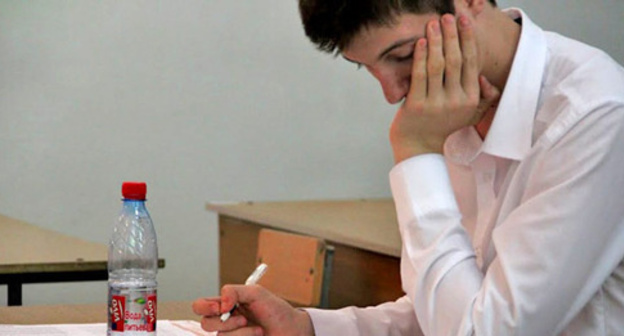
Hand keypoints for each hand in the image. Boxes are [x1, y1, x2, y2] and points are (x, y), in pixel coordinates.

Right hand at [192, 285, 314, 335]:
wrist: (293, 332)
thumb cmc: (277, 312)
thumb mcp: (257, 293)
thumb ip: (234, 291)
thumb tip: (220, 305)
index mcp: (226, 306)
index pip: (201, 306)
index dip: (204, 307)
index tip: (220, 307)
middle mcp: (225, 323)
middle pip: (206, 324)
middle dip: (225, 322)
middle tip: (244, 318)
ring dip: (241, 333)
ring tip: (259, 331)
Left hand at [389, 14, 499, 162]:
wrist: (419, 147)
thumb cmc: (444, 126)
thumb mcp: (471, 114)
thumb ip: (484, 96)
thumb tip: (485, 77)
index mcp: (471, 99)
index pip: (472, 63)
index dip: (468, 40)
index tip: (465, 21)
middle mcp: (456, 101)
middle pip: (456, 61)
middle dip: (452, 35)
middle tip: (448, 16)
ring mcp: (436, 103)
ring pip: (437, 65)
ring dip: (435, 41)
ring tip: (433, 23)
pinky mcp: (416, 105)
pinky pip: (419, 75)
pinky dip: (420, 57)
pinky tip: (421, 42)